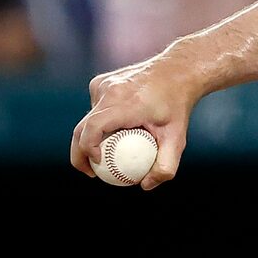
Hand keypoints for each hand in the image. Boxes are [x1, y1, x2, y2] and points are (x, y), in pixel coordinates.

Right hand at [69, 44, 204, 187]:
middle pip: (81, 126)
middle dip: (79, 153)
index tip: (96, 166)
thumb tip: (144, 186)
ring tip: (101, 158)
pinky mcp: (99, 81)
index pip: (93, 128)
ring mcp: (102, 84)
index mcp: (125, 104)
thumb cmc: (178, 107)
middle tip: (89, 172)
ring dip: (89, 137)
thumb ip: (166, 166)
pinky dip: (99, 122)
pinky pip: (95, 107)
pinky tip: (116, 131)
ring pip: (87, 117)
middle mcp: (109, 91)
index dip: (87, 149)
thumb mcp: (178, 139)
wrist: (177, 72)